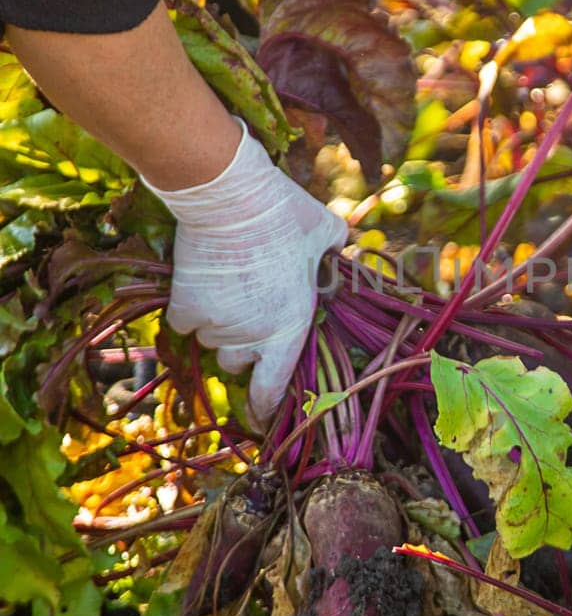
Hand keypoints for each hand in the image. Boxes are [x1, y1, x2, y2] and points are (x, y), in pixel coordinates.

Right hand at [143, 122, 347, 426]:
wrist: (231, 197)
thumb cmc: (286, 215)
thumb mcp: (326, 234)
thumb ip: (335, 253)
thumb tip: (342, 252)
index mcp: (290, 326)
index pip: (273, 387)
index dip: (266, 407)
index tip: (261, 417)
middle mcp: (252, 335)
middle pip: (238, 362)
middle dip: (242, 346)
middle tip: (248, 314)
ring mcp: (216, 324)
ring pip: (211, 342)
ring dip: (218, 327)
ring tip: (228, 289)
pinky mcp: (185, 307)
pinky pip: (185, 323)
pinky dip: (191, 310)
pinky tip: (202, 284)